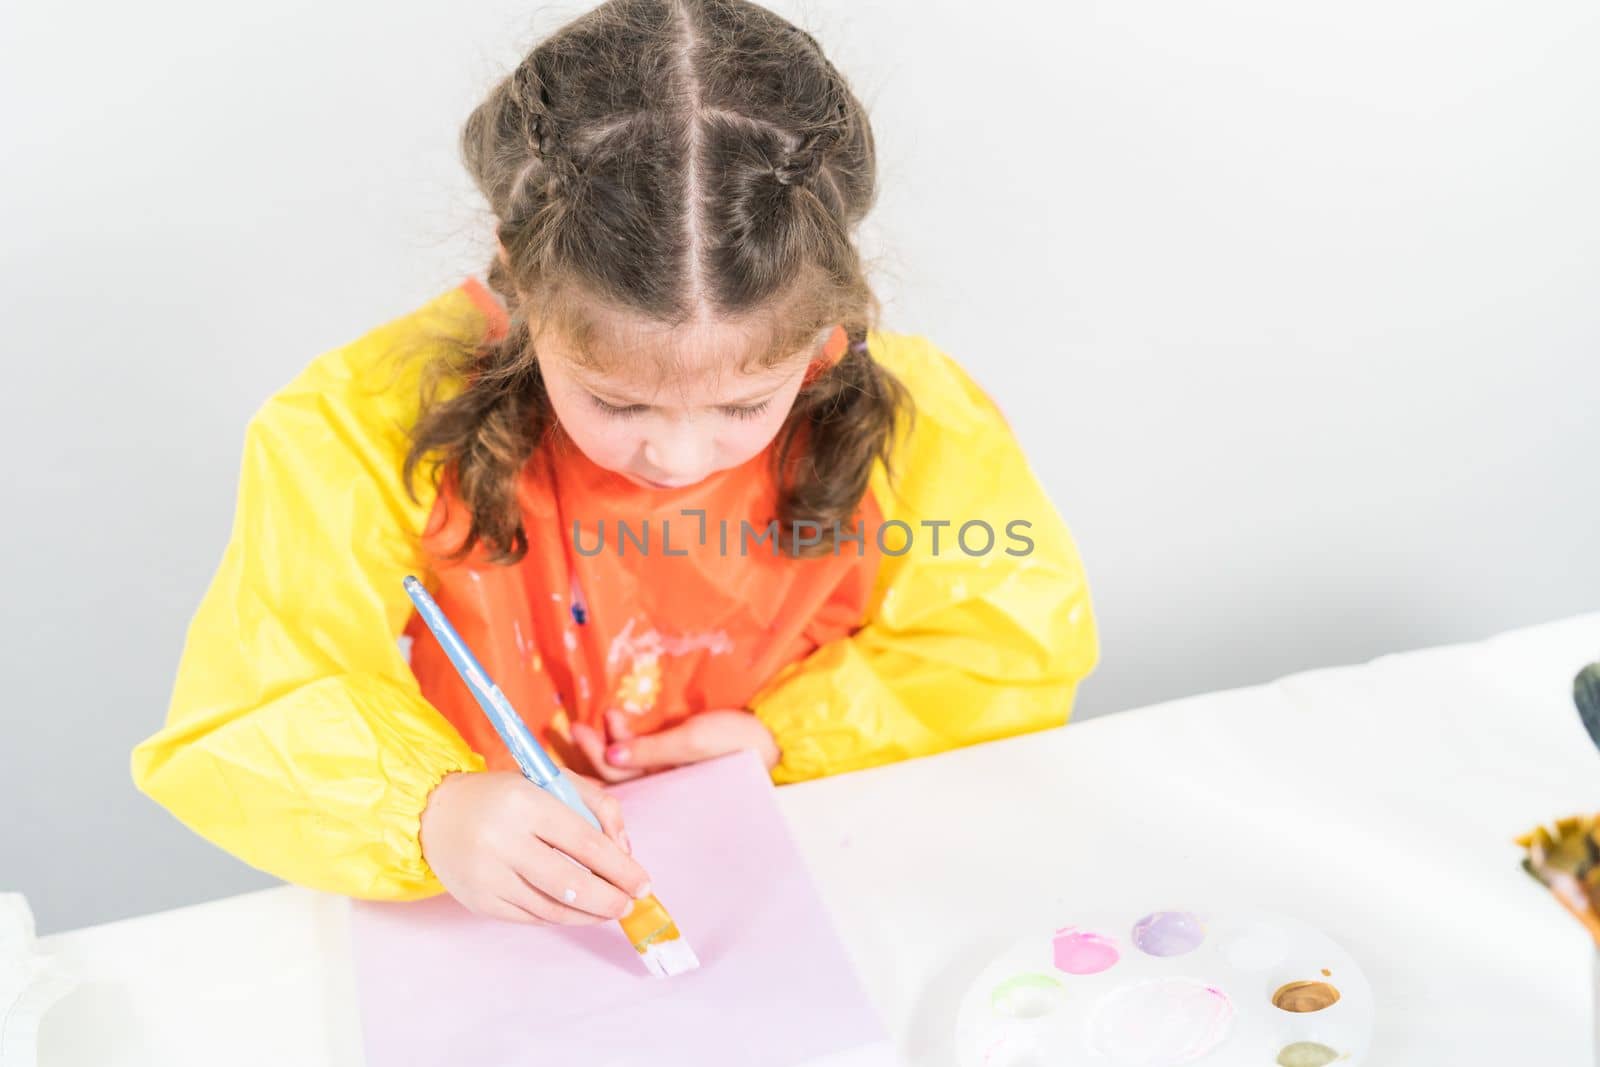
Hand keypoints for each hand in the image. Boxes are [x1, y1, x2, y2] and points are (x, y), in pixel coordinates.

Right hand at [419, 769, 651, 924]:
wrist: (437, 813)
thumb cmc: (506, 795)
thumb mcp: (552, 781)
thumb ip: (598, 806)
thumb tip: (625, 852)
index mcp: (526, 803)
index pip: (586, 843)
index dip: (621, 868)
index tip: (643, 883)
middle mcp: (503, 840)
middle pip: (571, 883)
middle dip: (609, 899)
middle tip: (629, 905)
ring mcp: (488, 875)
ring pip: (552, 908)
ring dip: (588, 914)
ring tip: (608, 910)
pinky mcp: (479, 901)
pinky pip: (531, 917)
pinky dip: (560, 917)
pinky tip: (576, 911)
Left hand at [571, 708, 780, 782]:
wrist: (769, 733)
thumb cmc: (736, 741)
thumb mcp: (693, 741)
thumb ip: (652, 749)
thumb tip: (610, 755)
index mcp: (667, 797)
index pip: (619, 791)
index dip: (595, 768)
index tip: (579, 738)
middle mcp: (660, 789)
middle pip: (616, 777)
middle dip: (595, 753)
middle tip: (577, 728)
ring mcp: (662, 774)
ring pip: (624, 763)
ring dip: (610, 740)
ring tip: (603, 716)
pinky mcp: (668, 758)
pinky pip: (638, 752)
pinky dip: (626, 736)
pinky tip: (618, 720)